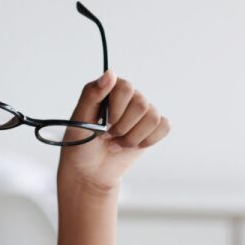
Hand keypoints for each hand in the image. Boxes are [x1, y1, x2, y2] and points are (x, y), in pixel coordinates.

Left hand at [55, 70, 169, 195]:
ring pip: (152, 117)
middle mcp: (128, 96)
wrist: (91, 171)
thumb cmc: (81, 144)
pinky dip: (147, 141)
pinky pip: (164, 126)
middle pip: (141, 104)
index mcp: (109, 88)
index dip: (117, 110)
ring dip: (133, 137)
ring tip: (117, 143)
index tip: (105, 124)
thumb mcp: (80, 120)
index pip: (126, 88)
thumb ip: (92, 94)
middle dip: (123, 128)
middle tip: (109, 136)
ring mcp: (142, 111)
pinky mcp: (153, 127)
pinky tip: (133, 145)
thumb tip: (110, 73)